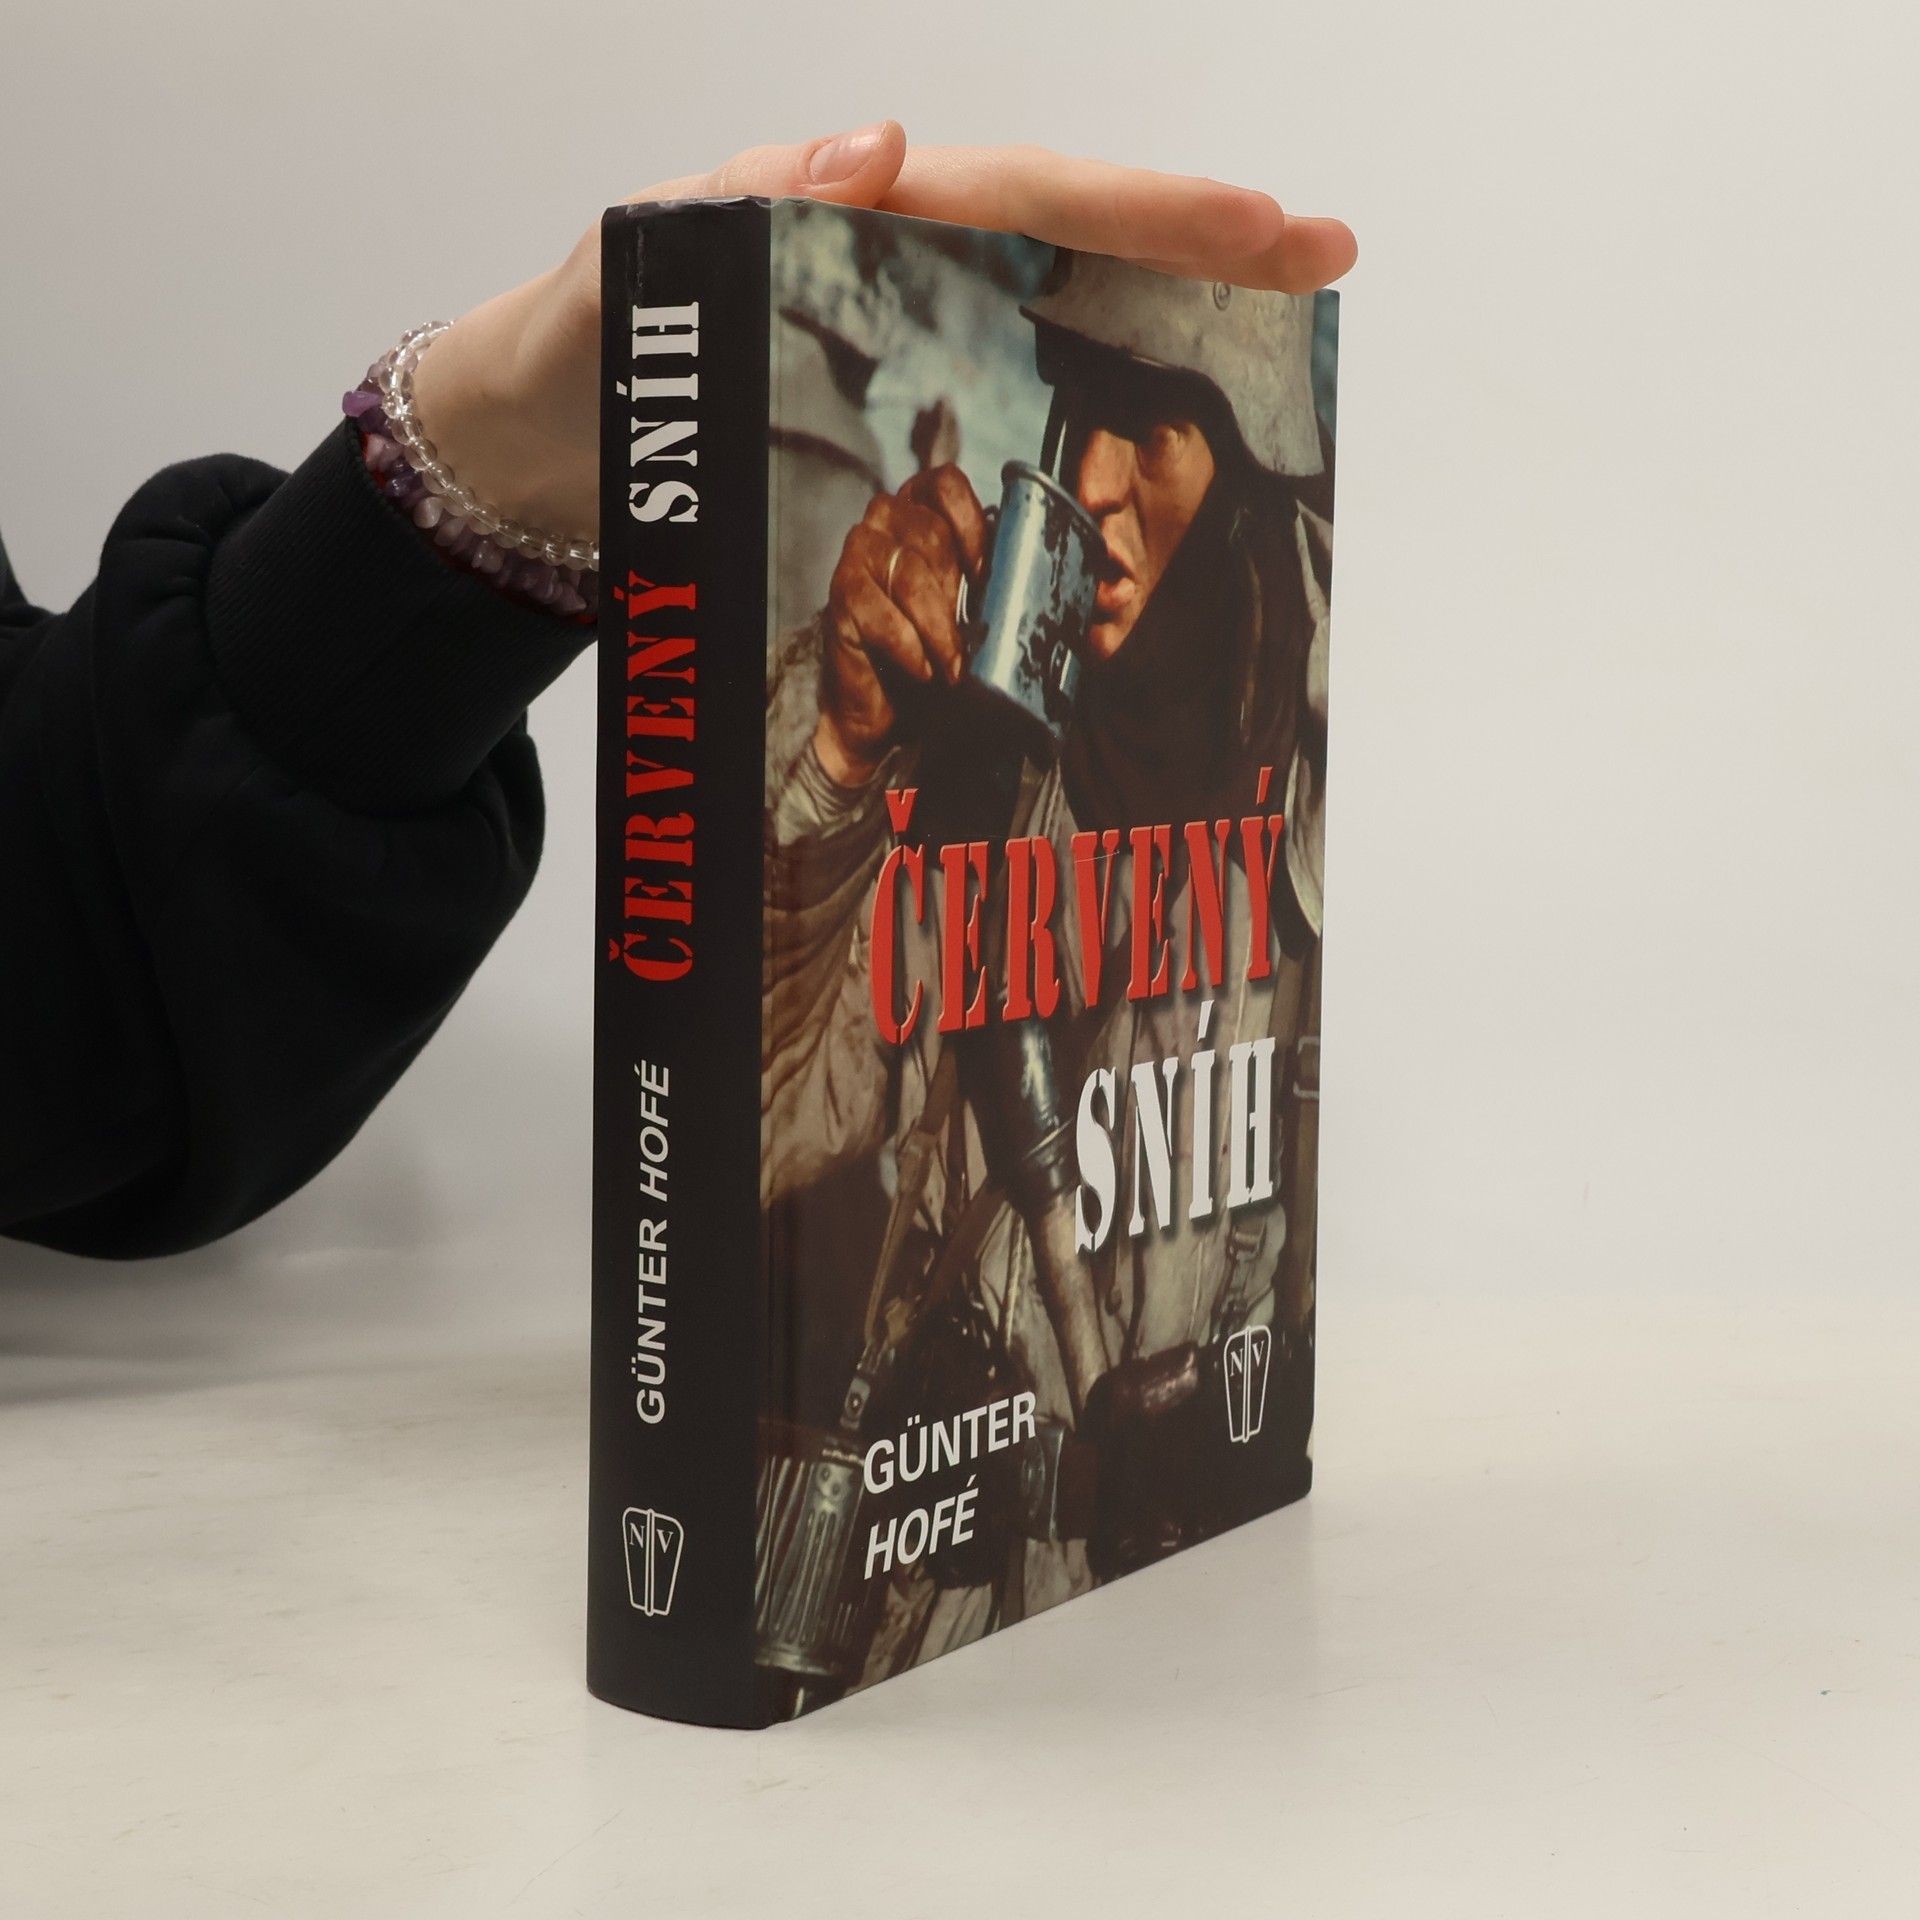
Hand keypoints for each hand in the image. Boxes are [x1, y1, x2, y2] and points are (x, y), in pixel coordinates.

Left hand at [409, 124, 1355, 557]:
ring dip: (1165, 324)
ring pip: (1057, 320)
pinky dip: (1084, 420)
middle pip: (1074, 243)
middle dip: (1201, 243)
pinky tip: (1146, 447)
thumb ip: (736, 207)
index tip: (1261, 221)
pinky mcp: (891, 427)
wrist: (535, 448)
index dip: (1147, 207)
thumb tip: (880, 149)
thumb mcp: (632, 261)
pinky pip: (1005, 409)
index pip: (1027, 196)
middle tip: (1324, 256)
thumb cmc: (578, 345)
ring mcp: (903, 350)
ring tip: (1276, 334)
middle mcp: (901, 271)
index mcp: (856, 216)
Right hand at [817, 466, 988, 782]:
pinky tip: (922, 669)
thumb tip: (1030, 582)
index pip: (945, 484)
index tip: (985, 573)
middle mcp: (886, 517)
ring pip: (910, 577)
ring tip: (952, 666)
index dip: (972, 525)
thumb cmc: (934, 637)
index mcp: (922, 506)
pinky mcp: (841, 593)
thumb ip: (990, 578)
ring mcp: (859, 551)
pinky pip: (881, 613)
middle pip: (933, 537)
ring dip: (939, 629)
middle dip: (958, 596)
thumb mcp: (971, 600)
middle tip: (970, 640)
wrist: (887, 692)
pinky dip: (909, 646)